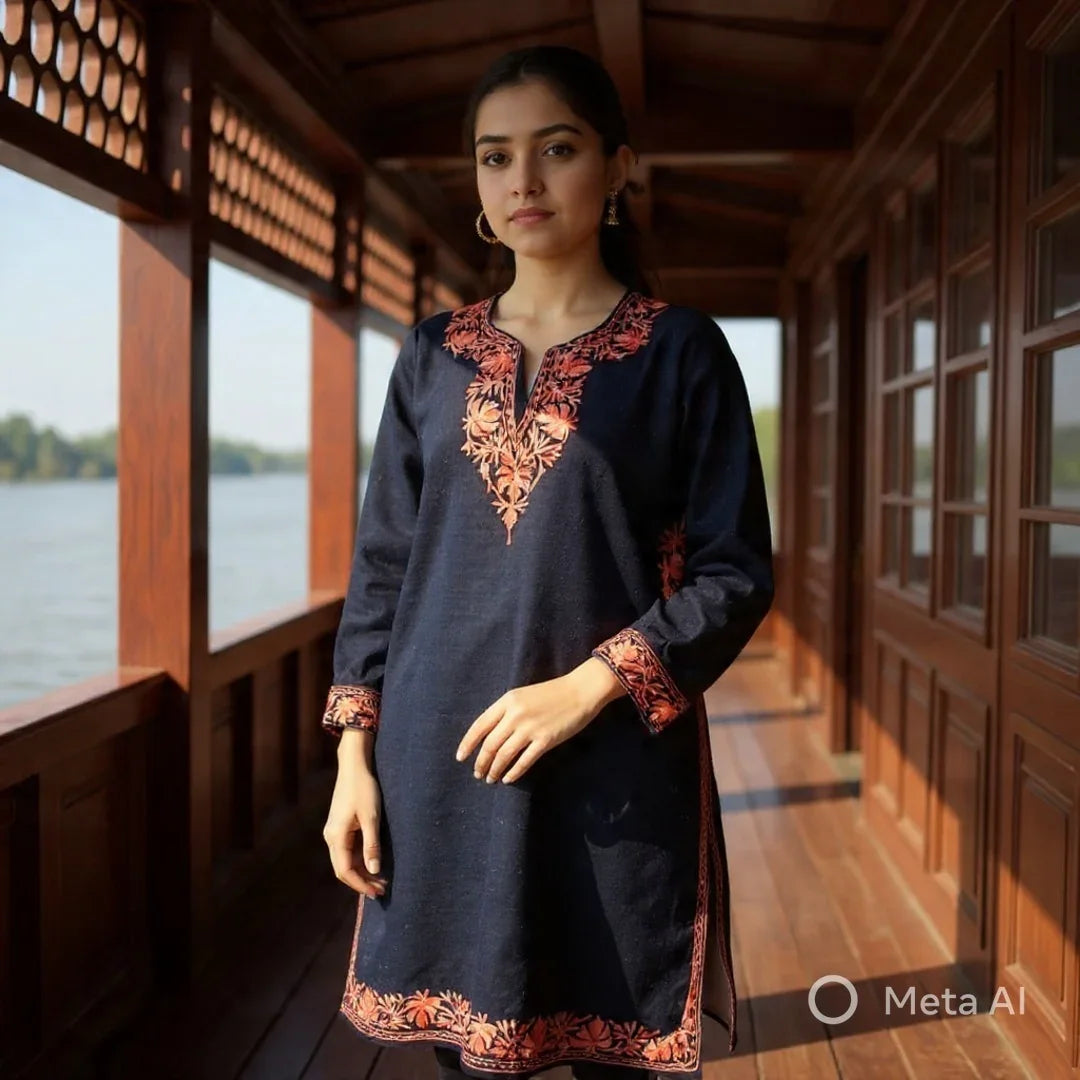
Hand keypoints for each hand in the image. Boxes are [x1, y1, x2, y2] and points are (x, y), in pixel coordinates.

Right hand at [323, 742, 388, 897]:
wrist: (354, 766)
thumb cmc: (364, 789)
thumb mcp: (371, 817)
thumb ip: (372, 845)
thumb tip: (374, 870)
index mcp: (336, 837)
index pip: (345, 871)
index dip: (360, 884)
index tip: (377, 893)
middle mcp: (331, 837)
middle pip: (343, 869)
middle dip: (362, 881)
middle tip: (382, 890)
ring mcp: (334, 832)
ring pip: (345, 860)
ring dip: (361, 871)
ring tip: (381, 879)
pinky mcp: (340, 826)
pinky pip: (348, 850)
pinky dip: (359, 859)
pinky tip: (373, 862)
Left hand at [455, 659, 624, 783]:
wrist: (579, 691)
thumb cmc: (551, 693)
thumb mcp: (522, 696)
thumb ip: (506, 712)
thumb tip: (489, 736)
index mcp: (507, 701)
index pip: (479, 725)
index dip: (468, 743)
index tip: (460, 758)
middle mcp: (515, 715)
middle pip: (490, 744)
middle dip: (481, 762)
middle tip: (478, 774)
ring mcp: (530, 728)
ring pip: (504, 755)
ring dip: (494, 770)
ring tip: (491, 778)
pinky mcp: (545, 740)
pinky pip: (524, 761)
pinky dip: (513, 772)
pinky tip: (508, 779)